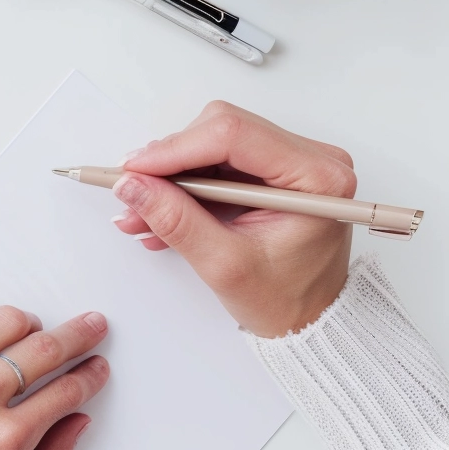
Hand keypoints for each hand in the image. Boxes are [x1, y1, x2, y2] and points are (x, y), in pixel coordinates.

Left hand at [0, 307, 108, 449]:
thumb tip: (76, 422)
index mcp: (5, 440)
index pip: (65, 391)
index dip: (89, 375)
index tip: (95, 368)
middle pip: (45, 348)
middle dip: (78, 335)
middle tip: (91, 327)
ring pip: (6, 321)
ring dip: (31, 324)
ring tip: (36, 332)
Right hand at [113, 101, 353, 337]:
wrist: (307, 319)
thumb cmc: (286, 300)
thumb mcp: (224, 265)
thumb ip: (177, 221)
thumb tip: (133, 186)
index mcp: (316, 178)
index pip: (234, 135)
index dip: (176, 148)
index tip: (133, 170)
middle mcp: (310, 159)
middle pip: (220, 130)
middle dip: (169, 163)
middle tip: (134, 193)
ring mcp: (289, 162)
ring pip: (210, 144)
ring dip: (170, 177)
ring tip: (142, 214)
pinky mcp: (269, 170)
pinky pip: (214, 162)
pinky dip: (183, 185)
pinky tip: (162, 213)